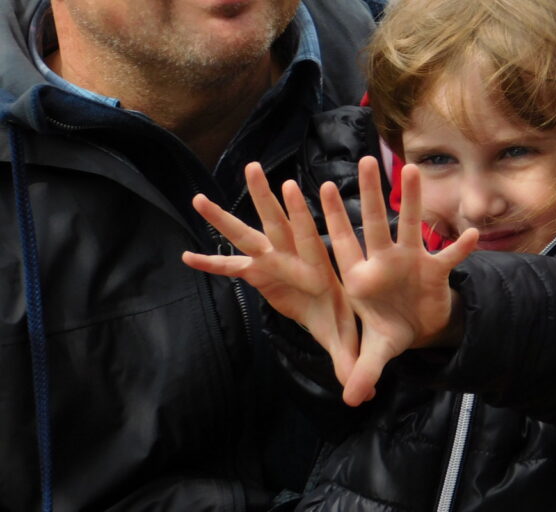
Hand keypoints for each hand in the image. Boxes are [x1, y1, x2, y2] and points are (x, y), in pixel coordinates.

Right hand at [182, 162, 358, 390]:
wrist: (335, 313)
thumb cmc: (343, 316)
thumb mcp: (345, 335)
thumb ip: (349, 357)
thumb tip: (362, 394)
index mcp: (315, 265)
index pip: (309, 235)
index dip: (302, 212)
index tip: (293, 186)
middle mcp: (291, 257)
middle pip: (275, 223)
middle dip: (263, 197)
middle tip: (252, 167)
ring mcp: (272, 262)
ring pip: (249, 234)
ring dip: (227, 216)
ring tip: (200, 196)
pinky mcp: (259, 274)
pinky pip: (230, 268)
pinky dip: (211, 264)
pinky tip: (187, 257)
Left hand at [323, 156, 478, 406]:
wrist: (421, 328)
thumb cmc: (391, 329)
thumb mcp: (376, 351)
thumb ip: (363, 369)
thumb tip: (351, 399)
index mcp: (362, 277)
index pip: (344, 244)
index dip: (333, 218)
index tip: (320, 188)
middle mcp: (385, 261)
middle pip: (376, 224)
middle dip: (370, 194)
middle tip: (367, 161)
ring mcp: (412, 261)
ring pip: (412, 226)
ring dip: (414, 201)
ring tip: (413, 170)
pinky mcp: (436, 270)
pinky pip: (449, 256)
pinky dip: (460, 247)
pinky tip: (472, 235)